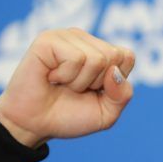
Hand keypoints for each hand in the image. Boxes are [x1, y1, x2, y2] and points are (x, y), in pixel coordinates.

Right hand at [0, 28, 135, 148]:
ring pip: (97, 58)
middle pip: (113, 56)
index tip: (94, 91)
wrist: (35, 125)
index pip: (126, 56)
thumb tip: (115, 70)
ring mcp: (65, 37)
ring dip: (80, 82)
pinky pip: (76, 58)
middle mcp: (83, 39)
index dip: (114, 82)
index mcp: (99, 51)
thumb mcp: (107, 113)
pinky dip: (66, 76)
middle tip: (74, 88)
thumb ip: (122, 95)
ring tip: (62, 83)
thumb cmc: (68, 116)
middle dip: (97, 83)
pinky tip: (51, 77)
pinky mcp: (48, 39)